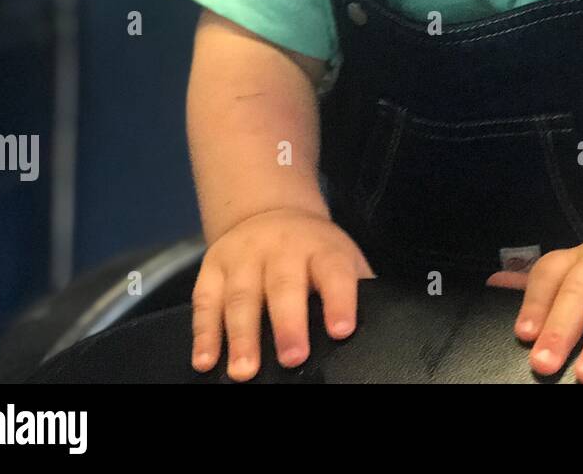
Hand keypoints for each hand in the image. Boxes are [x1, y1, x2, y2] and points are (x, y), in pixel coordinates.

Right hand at [190, 207, 373, 380]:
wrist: (269, 211)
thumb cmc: (313, 250)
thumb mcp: (341, 256)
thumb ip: (355, 286)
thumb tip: (378, 322)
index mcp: (321, 249)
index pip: (334, 273)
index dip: (339, 300)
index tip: (341, 330)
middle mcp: (282, 250)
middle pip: (284, 286)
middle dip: (288, 324)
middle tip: (292, 358)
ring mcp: (244, 258)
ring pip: (241, 296)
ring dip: (241, 336)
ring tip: (244, 371)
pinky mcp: (213, 268)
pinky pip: (205, 301)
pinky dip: (204, 333)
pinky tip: (206, 360)